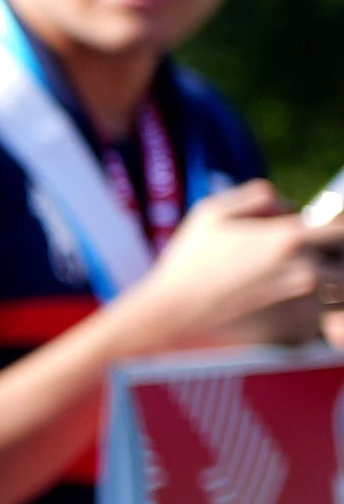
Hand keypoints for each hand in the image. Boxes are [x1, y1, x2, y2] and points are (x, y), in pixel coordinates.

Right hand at [111, 183, 336, 354]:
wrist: (177, 308)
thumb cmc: (190, 257)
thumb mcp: (213, 210)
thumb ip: (257, 194)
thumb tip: (287, 203)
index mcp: (289, 237)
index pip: (341, 227)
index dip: (336, 218)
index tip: (321, 215)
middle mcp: (302, 265)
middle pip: (343, 251)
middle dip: (334, 243)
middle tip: (312, 237)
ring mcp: (298, 288)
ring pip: (337, 272)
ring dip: (330, 263)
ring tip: (306, 258)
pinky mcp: (289, 303)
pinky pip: (321, 287)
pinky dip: (317, 280)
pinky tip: (285, 273)